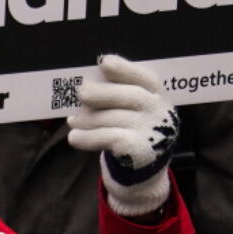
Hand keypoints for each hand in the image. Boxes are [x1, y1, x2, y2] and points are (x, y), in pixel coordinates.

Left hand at [67, 54, 179, 216]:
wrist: (145, 171)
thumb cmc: (134, 129)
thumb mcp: (135, 109)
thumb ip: (118, 93)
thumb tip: (87, 83)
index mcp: (159, 94)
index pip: (145, 77)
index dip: (125, 69)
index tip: (104, 62)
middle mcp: (160, 111)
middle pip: (130, 96)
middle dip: (102, 93)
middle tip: (80, 93)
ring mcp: (152, 132)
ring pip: (114, 118)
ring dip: (87, 119)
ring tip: (72, 121)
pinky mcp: (140, 152)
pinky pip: (108, 138)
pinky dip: (88, 137)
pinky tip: (74, 137)